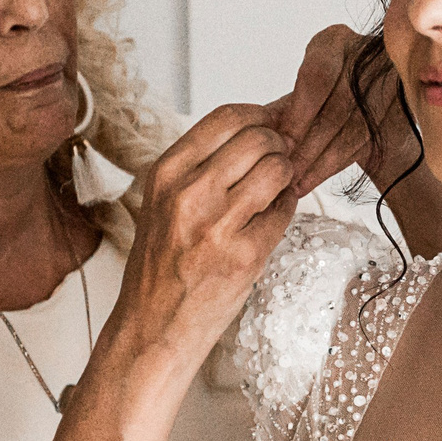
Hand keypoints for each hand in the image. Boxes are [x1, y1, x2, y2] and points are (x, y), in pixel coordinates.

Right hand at [109, 103, 296, 372]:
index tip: (274, 122)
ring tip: (277, 188)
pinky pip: (285, 212)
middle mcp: (188, 194)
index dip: (261, 114)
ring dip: (288, 175)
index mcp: (165, 174)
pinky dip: (286, 209)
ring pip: (277, 170)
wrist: (154, 326)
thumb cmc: (161, 265)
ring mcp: (217, 225)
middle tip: (282, 158)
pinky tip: (272, 218)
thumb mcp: (164, 203)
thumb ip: (203, 166)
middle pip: (259, 138)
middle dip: (280, 144)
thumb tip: (259, 125)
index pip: (227, 117)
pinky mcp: (245, 255)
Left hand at [266, 24, 417, 200]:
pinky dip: (335, 165)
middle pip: (336, 108)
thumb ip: (281, 110)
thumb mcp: (300, 95)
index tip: (282, 144)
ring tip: (296, 183)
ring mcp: (389, 82)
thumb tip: (258, 132)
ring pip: (353, 131)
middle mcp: (367, 55)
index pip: (317, 78)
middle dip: (308, 146)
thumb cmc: (323, 96)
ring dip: (321, 162)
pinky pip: (365, 143)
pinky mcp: (400, 111)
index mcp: (335, 40)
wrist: (368, 101)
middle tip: (286, 172)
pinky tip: (313, 179)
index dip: (298, 115)